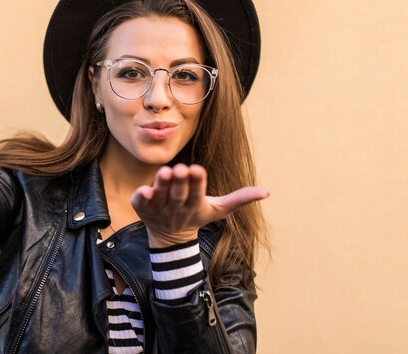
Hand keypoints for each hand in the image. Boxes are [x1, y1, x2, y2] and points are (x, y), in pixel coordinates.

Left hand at [130, 164, 268, 247]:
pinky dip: (141, 198)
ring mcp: (158, 209)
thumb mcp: (218, 209)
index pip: (197, 194)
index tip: (198, 169)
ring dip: (161, 186)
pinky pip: (140, 203)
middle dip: (180, 183)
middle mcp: (176, 208)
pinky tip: (143, 189)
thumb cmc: (196, 215)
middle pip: (178, 195)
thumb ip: (239, 199)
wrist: (170, 239)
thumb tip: (267, 192)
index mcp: (195, 206)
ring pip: (159, 197)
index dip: (197, 183)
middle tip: (181, 168)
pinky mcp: (143, 208)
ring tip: (164, 172)